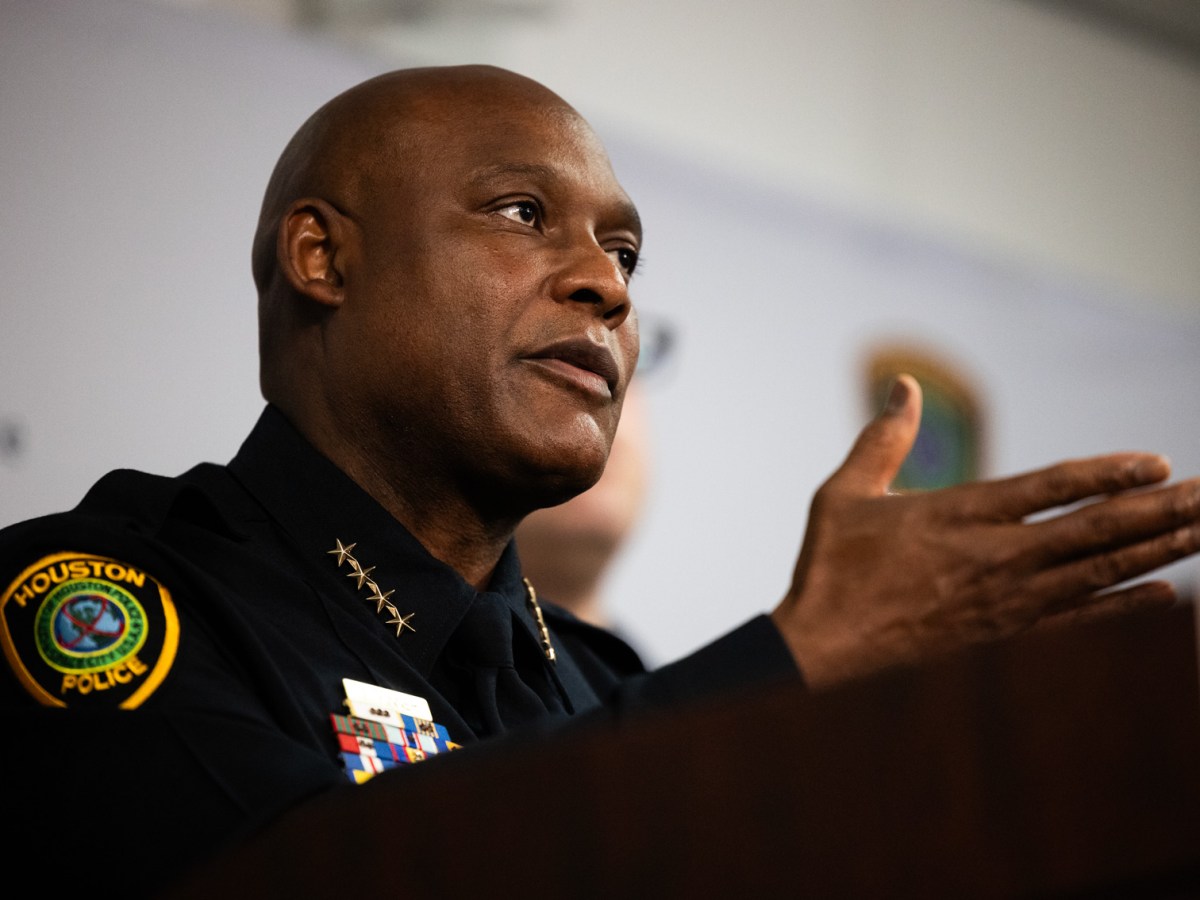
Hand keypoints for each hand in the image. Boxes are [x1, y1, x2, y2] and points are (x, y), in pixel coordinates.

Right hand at [771, 374, 1199, 688]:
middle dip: (1161, 510)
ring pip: (1097, 572)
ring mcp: (1004, 600)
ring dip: (1158, 550)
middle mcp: (993, 558)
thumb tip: (906, 385)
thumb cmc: (829, 567)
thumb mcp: (845, 493)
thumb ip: (884, 438)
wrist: (821, 651)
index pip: (1050, 488)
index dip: (1109, 473)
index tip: (1159, 464)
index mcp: (957, 516)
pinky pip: (1077, 617)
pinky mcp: (1002, 632)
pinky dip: (1124, 604)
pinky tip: (1165, 593)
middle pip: (1094, 530)